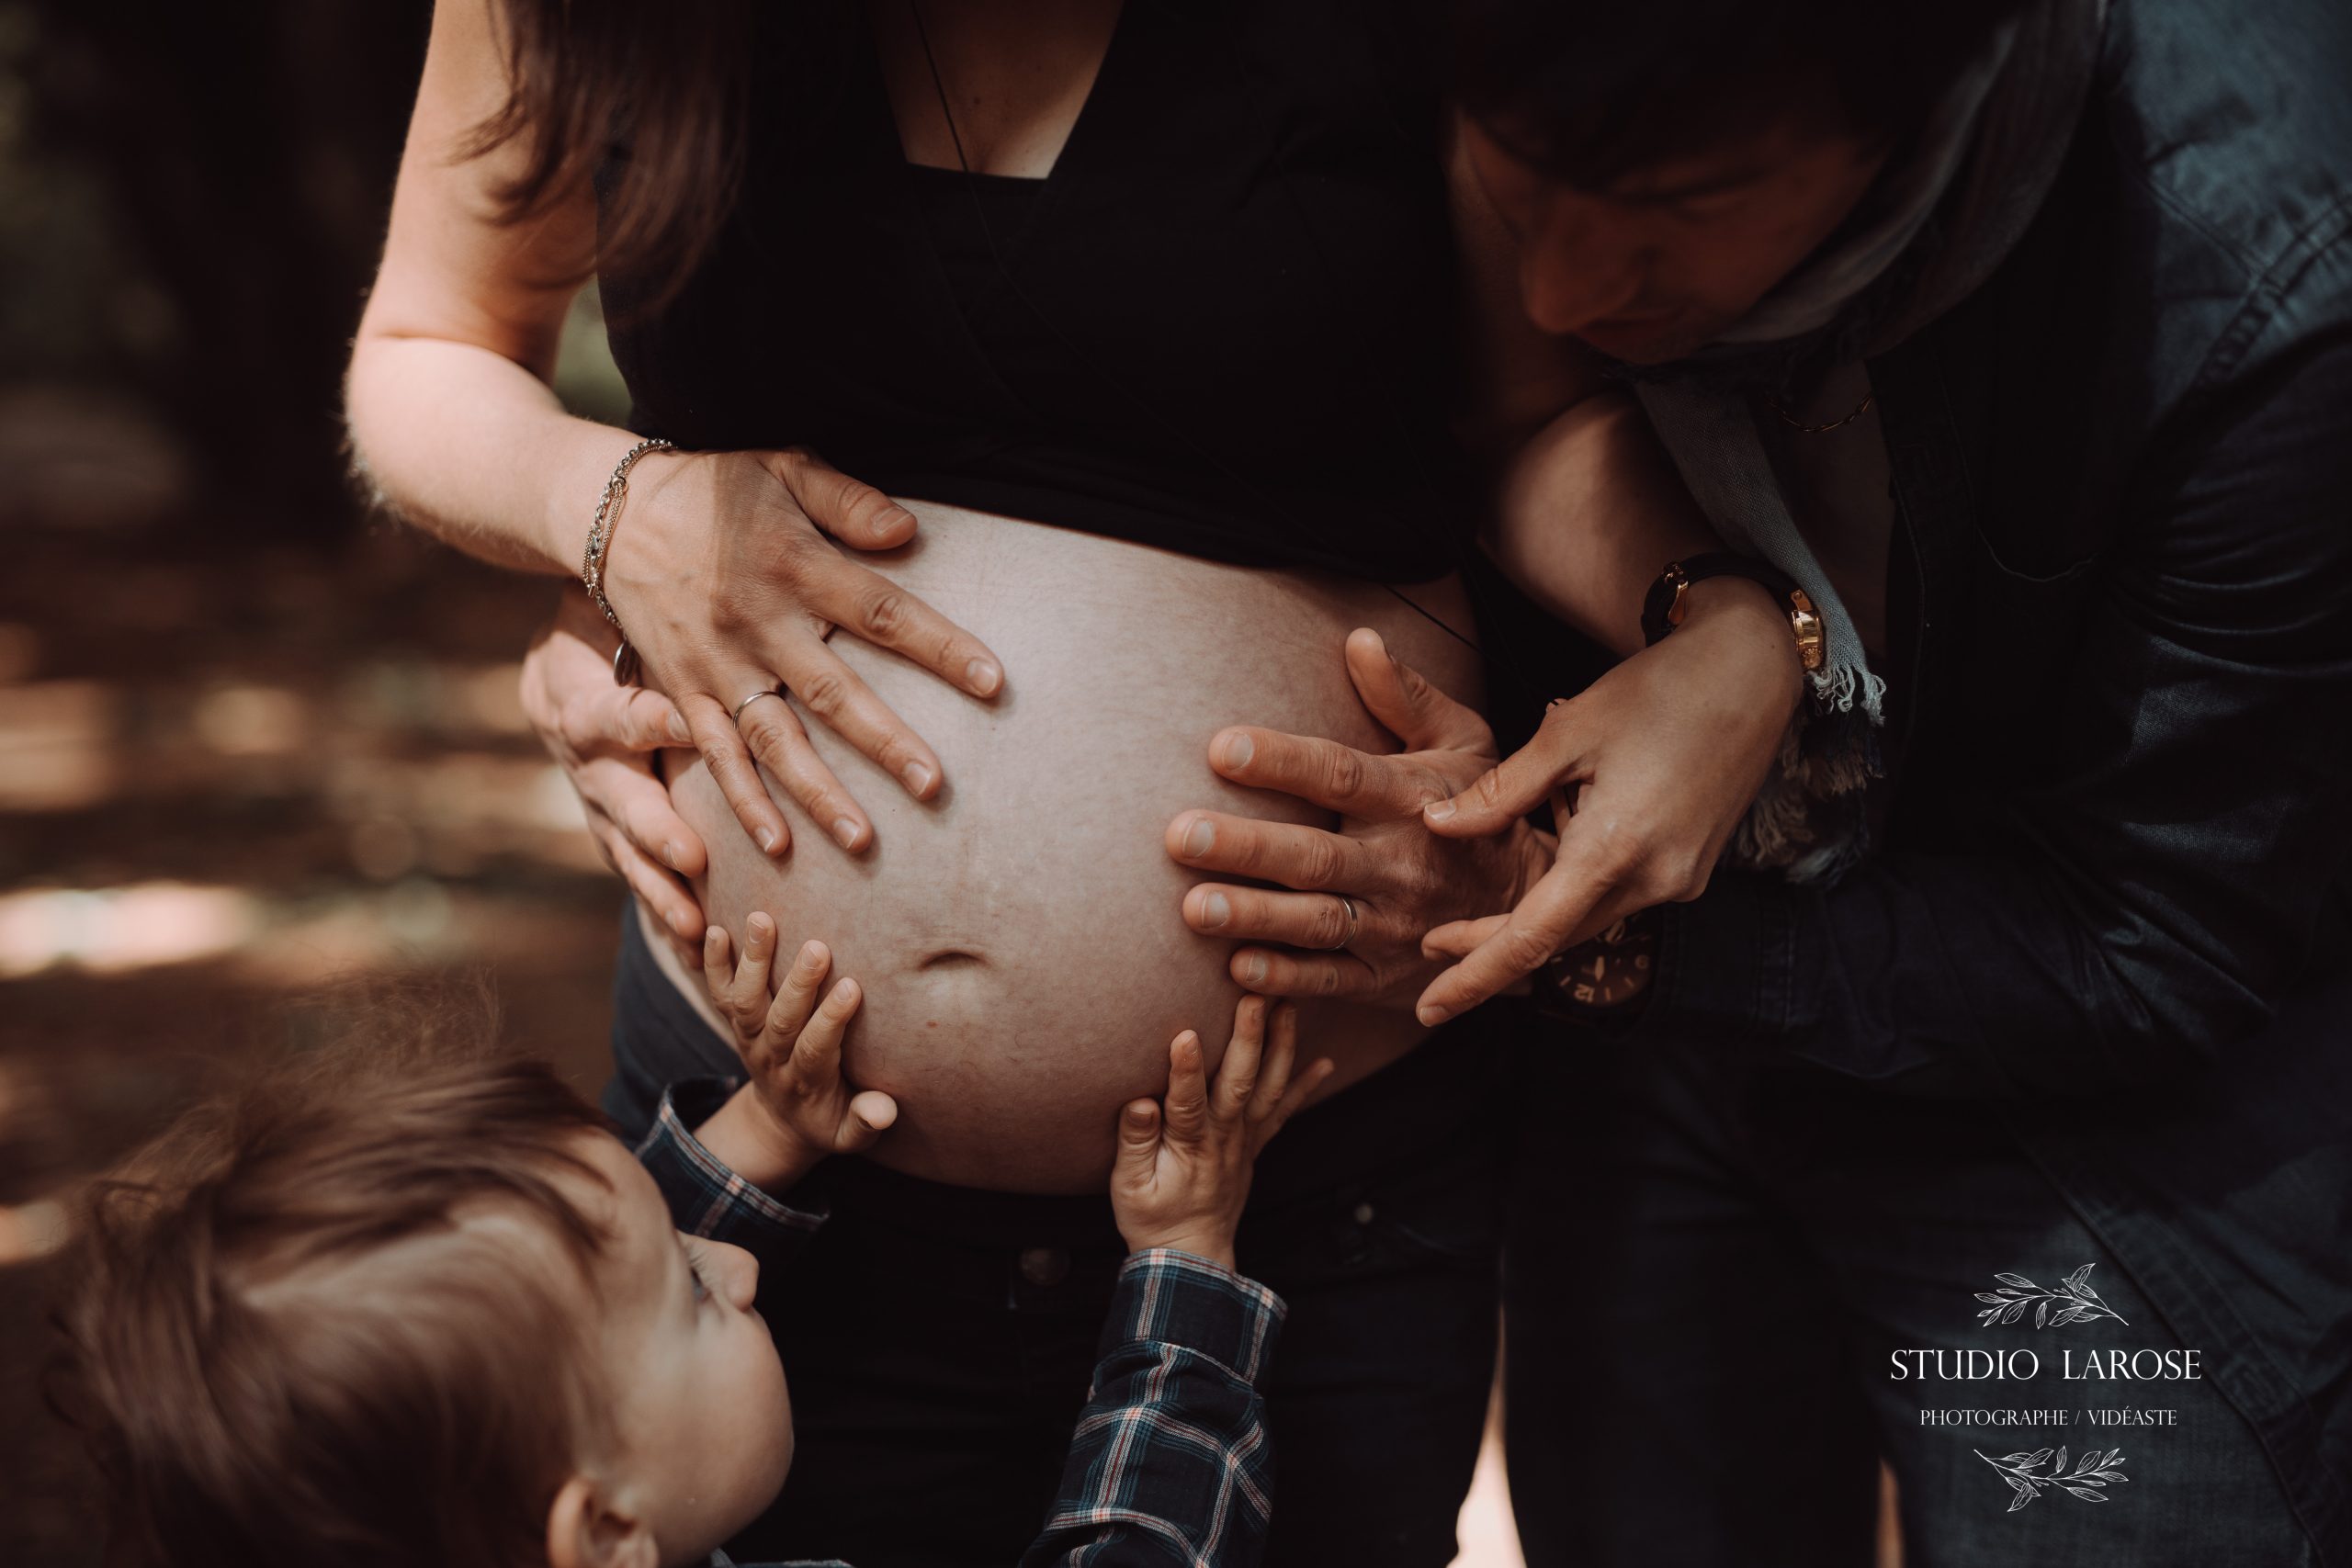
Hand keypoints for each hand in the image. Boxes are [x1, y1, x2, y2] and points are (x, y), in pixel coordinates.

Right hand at [521, 591, 705, 961]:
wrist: (558, 658)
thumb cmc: (600, 614)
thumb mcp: (607, 592)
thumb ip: (651, 590)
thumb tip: (701, 552)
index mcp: (582, 698)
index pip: (618, 712)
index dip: (652, 720)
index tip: (691, 725)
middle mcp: (583, 760)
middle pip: (618, 799)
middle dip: (656, 832)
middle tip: (695, 858)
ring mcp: (595, 803)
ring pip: (625, 851)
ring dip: (661, 891)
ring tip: (698, 930)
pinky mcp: (610, 831)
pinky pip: (636, 875)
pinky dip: (665, 912)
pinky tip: (701, 953)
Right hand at [602, 445, 1005, 857]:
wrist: (609, 511)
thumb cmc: (715, 488)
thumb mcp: (784, 468)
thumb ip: (848, 501)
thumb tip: (909, 530)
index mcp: (797, 566)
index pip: (883, 612)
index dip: (939, 646)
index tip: (993, 681)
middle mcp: (759, 623)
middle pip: (832, 691)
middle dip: (885, 742)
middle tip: (935, 786)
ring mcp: (717, 665)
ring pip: (774, 740)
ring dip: (818, 793)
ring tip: (863, 841)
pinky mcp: (682, 691)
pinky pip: (715, 754)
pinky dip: (743, 800)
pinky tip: (776, 845)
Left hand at [694, 914, 898, 1190]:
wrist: (780, 1123)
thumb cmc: (829, 1121)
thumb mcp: (850, 1136)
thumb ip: (866, 1122)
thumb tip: (883, 1109)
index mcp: (806, 1083)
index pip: (815, 1049)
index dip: (831, 1020)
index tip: (852, 987)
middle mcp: (772, 1057)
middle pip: (779, 1019)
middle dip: (798, 984)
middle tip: (817, 947)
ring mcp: (750, 1038)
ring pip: (745, 1001)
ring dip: (753, 960)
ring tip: (761, 920)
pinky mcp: (737, 1023)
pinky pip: (719, 994)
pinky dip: (713, 963)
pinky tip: (714, 929)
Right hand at [1110, 996, 1332, 1269]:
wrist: (1192, 1255)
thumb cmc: (1152, 1218)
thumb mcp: (1129, 1187)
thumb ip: (1135, 1142)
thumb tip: (1140, 1102)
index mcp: (1189, 1146)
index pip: (1187, 1103)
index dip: (1187, 1070)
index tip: (1188, 1034)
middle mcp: (1224, 1137)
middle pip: (1239, 1083)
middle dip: (1249, 1037)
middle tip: (1255, 995)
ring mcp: (1245, 1139)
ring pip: (1269, 1088)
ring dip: (1282, 1045)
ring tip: (1289, 1005)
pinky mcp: (1255, 1143)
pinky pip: (1284, 1111)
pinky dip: (1305, 1086)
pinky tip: (1324, 1062)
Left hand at [1165, 628, 1552, 1009]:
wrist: (1525, 902)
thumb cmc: (1478, 809)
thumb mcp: (1463, 742)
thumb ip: (1405, 697)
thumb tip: (1360, 640)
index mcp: (1412, 798)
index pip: (1340, 775)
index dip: (1282, 762)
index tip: (1222, 748)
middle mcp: (1400, 862)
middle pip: (1316, 855)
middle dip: (1246, 847)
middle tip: (1180, 835)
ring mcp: (1393, 924)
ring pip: (1317, 921)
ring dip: (1255, 916)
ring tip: (1194, 907)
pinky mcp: (1385, 975)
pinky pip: (1333, 980)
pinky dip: (1287, 978)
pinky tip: (1237, 968)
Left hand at [1417, 578, 1804, 1021]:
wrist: (1752, 670)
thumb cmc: (1658, 689)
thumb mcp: (1565, 733)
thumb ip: (1500, 792)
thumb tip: (1438, 825)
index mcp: (1614, 850)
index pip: (1531, 938)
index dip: (1475, 975)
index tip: (1431, 1006)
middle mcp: (1654, 880)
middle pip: (1557, 937)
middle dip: (1493, 946)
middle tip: (1431, 947)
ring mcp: (1680, 879)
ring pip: (1587, 916)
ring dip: (1538, 905)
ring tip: (1506, 858)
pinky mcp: (1691, 867)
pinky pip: (1618, 893)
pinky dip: (1577, 880)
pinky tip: (1569, 824)